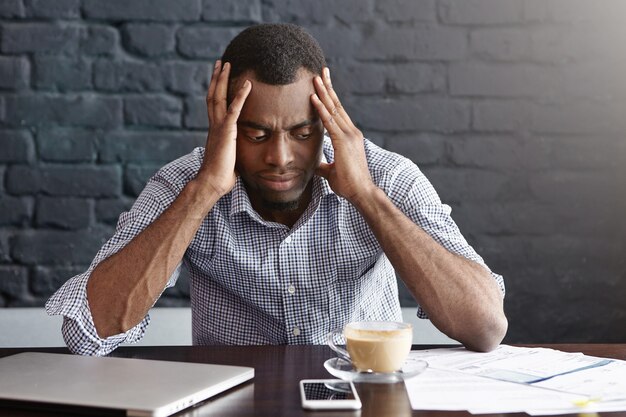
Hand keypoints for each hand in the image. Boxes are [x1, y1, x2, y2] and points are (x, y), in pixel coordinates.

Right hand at [198, 61, 250, 196]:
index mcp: (215, 131)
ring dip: (223, 79)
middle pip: (213, 95)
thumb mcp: (229, 159)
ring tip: (227, 64)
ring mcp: (219, 127)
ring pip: (219, 97)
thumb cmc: (221, 176)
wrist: (212, 182)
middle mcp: (214, 125)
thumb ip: (233, 152)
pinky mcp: (227, 131)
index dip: (216, 90)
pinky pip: (234, 109)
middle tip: (220, 63)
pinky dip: (241, 95)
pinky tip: (248, 84)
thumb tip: (239, 158)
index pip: (214, 106)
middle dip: (216, 78)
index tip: (219, 79)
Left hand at [311, 67, 375, 204]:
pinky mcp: (343, 141)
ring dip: (323, 93)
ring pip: (334, 109)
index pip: (338, 113)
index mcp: (350, 137)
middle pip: (337, 105)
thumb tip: (315, 164)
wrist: (361, 192)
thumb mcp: (331, 171)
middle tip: (321, 71)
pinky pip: (329, 121)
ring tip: (315, 78)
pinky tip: (314, 98)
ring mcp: (349, 135)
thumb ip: (323, 164)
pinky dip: (321, 109)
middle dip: (328, 87)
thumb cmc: (349, 184)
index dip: (330, 98)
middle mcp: (351, 132)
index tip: (324, 84)